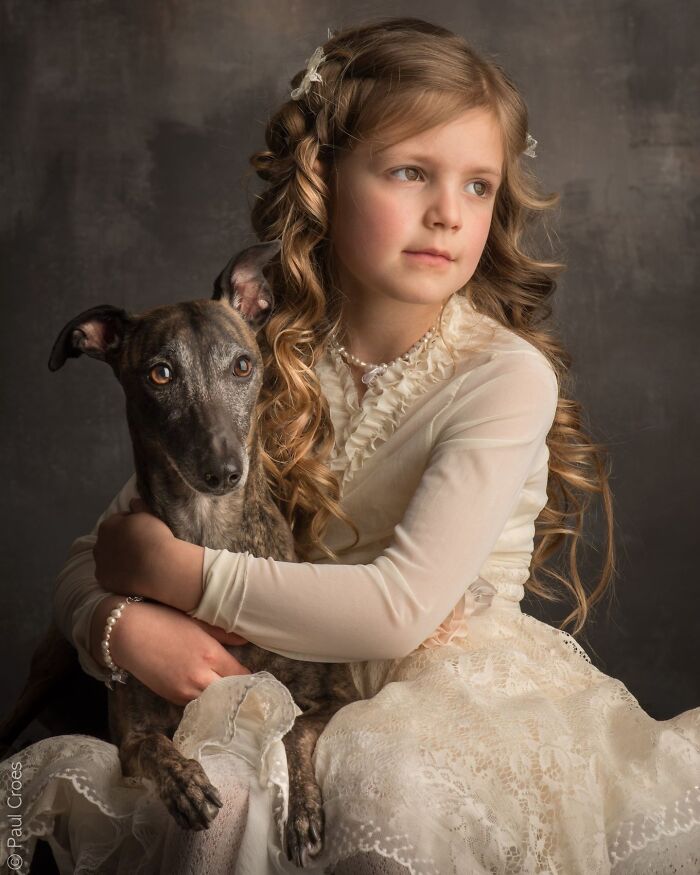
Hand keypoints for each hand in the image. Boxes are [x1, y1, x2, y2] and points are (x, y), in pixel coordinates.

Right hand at [91, 597, 251, 705]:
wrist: (127, 632)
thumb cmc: (164, 620)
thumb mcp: (198, 621)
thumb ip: (225, 634)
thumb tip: (247, 641)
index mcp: (211, 655)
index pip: (242, 677)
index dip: (250, 679)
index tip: (256, 680)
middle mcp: (200, 678)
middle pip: (230, 696)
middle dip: (239, 694)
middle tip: (247, 692)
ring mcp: (183, 692)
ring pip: (213, 704)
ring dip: (222, 700)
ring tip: (229, 695)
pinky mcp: (170, 698)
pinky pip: (195, 704)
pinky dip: (204, 701)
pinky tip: (206, 693)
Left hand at [94, 498, 203, 610]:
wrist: (158, 566)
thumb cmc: (154, 537)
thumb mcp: (149, 514)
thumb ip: (138, 507)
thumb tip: (133, 501)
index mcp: (107, 525)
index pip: (118, 521)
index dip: (131, 524)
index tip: (143, 530)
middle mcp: (98, 543)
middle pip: (110, 540)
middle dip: (121, 541)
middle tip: (140, 546)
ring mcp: (100, 563)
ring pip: (108, 558)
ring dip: (117, 558)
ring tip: (137, 561)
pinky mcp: (104, 580)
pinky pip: (110, 575)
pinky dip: (118, 574)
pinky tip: (132, 574)